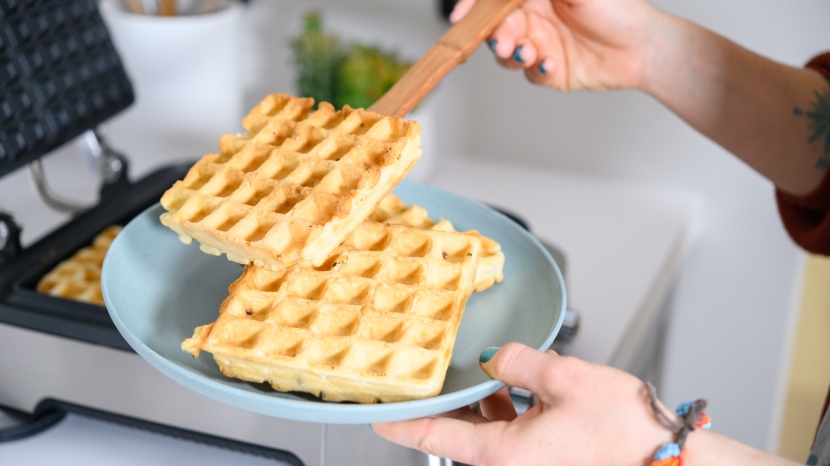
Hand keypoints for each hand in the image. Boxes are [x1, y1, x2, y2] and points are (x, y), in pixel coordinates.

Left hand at [372, 342, 672, 465]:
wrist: (669, 462)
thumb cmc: (627, 435)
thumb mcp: (566, 379)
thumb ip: (519, 361)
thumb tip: (495, 356)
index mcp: (503, 454)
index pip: (433, 435)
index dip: (400, 420)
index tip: (376, 413)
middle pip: (457, 433)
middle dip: (440, 403)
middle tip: (423, 378)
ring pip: (485, 432)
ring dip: (476, 403)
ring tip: (471, 372)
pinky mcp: (547, 461)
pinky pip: (509, 435)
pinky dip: (503, 411)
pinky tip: (510, 387)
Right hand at [450, 0, 659, 90]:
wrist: (645, 48)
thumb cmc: (619, 10)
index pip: (496, 1)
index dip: (475, 6)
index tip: (461, 16)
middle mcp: (535, 18)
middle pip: (497, 26)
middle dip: (495, 35)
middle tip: (504, 42)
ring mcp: (540, 45)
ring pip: (507, 53)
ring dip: (511, 55)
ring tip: (529, 54)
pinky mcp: (548, 71)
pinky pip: (528, 74)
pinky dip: (533, 71)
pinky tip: (548, 65)